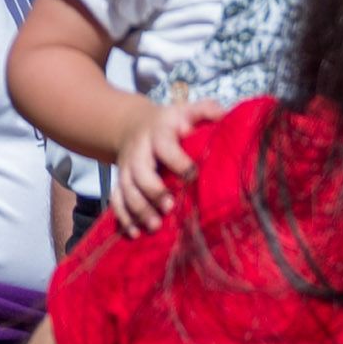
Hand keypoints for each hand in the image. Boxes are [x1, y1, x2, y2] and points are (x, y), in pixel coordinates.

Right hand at [109, 97, 212, 234]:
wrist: (133, 124)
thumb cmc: (170, 123)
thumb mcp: (186, 111)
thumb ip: (206, 111)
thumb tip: (226, 116)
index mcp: (158, 133)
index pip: (165, 146)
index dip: (177, 161)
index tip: (192, 175)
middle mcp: (139, 151)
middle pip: (140, 172)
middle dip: (153, 191)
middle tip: (169, 207)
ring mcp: (127, 168)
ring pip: (126, 190)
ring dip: (139, 209)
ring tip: (155, 226)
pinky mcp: (121, 182)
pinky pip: (116, 200)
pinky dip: (123, 217)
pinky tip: (134, 232)